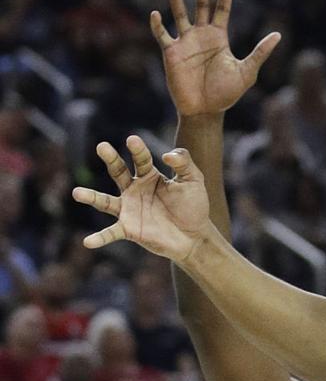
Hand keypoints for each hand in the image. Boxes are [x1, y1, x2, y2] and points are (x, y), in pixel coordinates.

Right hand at [74, 138, 211, 262]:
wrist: (194, 235)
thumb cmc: (193, 205)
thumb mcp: (194, 180)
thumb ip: (184, 163)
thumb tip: (167, 154)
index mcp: (150, 176)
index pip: (141, 159)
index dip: (137, 149)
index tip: (132, 139)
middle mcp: (135, 190)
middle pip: (118, 172)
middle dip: (111, 159)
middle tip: (102, 146)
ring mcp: (129, 210)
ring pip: (106, 202)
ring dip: (92, 197)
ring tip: (77, 193)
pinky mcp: (129, 229)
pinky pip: (111, 233)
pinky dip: (99, 238)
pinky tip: (88, 241)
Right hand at [152, 0, 278, 117]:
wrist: (206, 111)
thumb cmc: (226, 93)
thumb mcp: (247, 71)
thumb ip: (260, 52)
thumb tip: (278, 35)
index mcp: (219, 36)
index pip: (223, 7)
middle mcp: (201, 35)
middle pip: (201, 3)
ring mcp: (185, 42)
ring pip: (179, 13)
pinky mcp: (171, 54)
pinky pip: (162, 35)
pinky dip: (158, 25)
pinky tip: (156, 13)